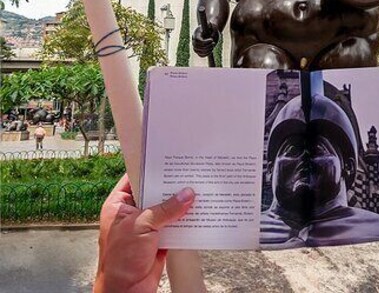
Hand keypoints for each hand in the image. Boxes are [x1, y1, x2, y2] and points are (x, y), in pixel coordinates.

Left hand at [94, 174, 194, 292]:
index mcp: (119, 204)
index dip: (151, 167)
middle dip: (172, 186)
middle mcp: (133, 212)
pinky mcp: (160, 238)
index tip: (170, 157)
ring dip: (181, 204)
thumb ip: (166, 209)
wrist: (126, 291)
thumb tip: (187, 194)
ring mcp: (147, 225)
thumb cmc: (120, 260)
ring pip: (167, 208)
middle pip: (155, 192)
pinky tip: (200, 212)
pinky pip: (176, 224)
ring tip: (200, 189)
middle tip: (190, 172)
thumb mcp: (142, 226)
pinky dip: (186, 220)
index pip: (135, 177)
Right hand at [192, 25, 218, 56]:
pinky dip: (206, 54)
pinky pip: (201, 55)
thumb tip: (209, 24)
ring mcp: (195, 46)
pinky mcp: (199, 50)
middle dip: (206, 46)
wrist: (210, 32)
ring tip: (213, 46)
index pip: (198, 41)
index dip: (205, 42)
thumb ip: (210, 25)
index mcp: (196, 34)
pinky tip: (211, 50)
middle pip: (197, 47)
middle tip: (213, 43)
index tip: (212, 40)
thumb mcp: (212, 26)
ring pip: (198, 51)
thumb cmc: (211, 28)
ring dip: (207, 50)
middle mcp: (194, 40)